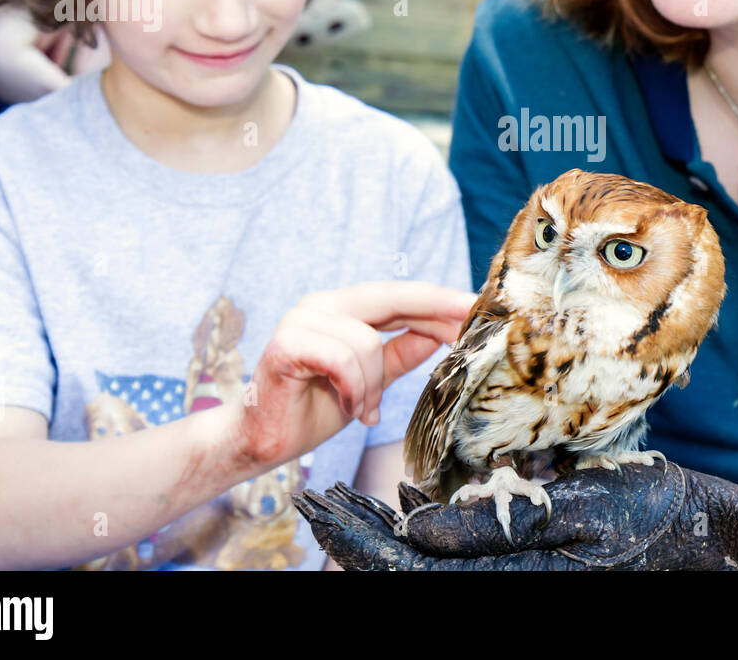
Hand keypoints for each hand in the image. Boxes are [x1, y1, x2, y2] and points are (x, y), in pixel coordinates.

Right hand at [228, 282, 474, 470]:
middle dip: (433, 313)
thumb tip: (436, 334)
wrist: (261, 439)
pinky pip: (343, 358)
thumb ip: (398, 355)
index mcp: (342, 309)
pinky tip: (348, 407)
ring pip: (368, 342)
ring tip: (362, 408)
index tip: (476, 306)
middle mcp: (322, 305)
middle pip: (390, 298)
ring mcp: (302, 320)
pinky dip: (353, 388)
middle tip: (465, 331)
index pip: (398, 296)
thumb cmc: (311, 407)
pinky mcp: (287, 344)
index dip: (437, 300)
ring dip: (372, 385)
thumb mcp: (370, 381)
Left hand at [295, 461, 737, 569]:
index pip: (408, 572)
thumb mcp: (583, 511)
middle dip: (354, 539)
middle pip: (408, 576)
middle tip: (310, 499)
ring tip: (347, 502)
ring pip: (431, 571)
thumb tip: (415, 525)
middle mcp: (510, 588)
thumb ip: (496, 524)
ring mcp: (521, 582)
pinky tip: (416, 506)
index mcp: (514, 582)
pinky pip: (466, 562)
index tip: (312, 501)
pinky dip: (430, 536)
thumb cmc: (661, 520)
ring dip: (383, 539)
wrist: (714, 544)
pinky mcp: (534, 568)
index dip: (352, 539)